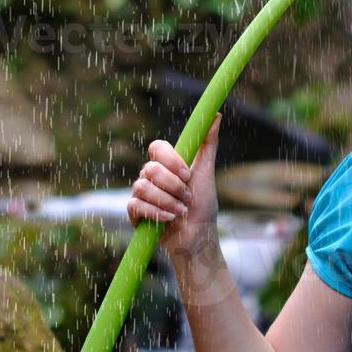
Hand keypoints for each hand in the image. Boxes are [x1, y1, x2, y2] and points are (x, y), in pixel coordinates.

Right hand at [127, 112, 221, 254]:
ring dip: (167, 201)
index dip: (170, 159)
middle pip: (150, 168)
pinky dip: (156, 212)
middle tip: (187, 197)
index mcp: (166, 164)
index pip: (157, 147)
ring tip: (181, 211)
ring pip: (143, 187)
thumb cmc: (203, 205)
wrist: (198, 237)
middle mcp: (151, 176)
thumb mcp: (206, 172)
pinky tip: (169, 219)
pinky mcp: (135, 212)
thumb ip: (207, 144)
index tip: (187, 173)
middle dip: (173, 186)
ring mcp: (141, 194)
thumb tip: (215, 115)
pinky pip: (136, 204)